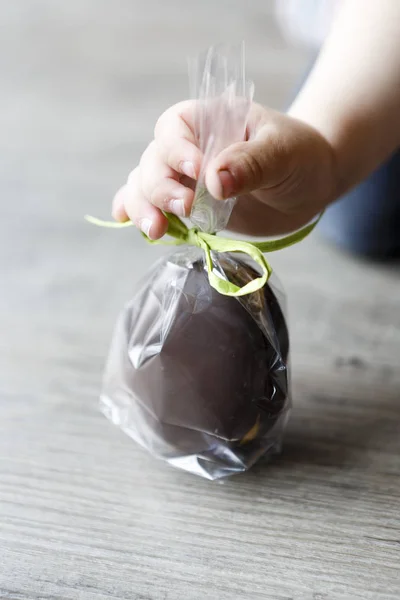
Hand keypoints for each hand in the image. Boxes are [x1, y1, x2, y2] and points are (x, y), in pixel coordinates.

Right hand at [112, 101, 337, 238]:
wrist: (308, 185)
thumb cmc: (300, 157)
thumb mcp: (284, 153)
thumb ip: (252, 162)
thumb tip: (214, 181)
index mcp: (209, 120)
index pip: (175, 127)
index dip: (178, 150)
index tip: (198, 173)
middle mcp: (189, 148)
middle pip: (154, 161)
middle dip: (161, 187)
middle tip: (185, 208)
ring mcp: (185, 179)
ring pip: (146, 185)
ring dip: (144, 206)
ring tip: (156, 230)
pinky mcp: (188, 207)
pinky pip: (152, 205)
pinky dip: (135, 211)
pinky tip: (128, 222)